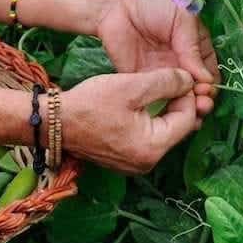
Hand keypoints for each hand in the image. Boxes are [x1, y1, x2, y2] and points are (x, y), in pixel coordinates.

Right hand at [61, 68, 197, 174]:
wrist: (53, 122)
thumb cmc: (90, 104)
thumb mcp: (131, 86)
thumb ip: (165, 82)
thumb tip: (189, 81)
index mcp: (152, 148)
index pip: (187, 119)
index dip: (186, 95)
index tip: (177, 77)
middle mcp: (148, 163)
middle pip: (177, 129)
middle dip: (176, 105)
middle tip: (168, 82)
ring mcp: (135, 165)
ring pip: (163, 134)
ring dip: (163, 112)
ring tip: (154, 90)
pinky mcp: (124, 161)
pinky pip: (147, 140)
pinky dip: (148, 122)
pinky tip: (139, 106)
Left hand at [96, 0, 220, 116]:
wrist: (115, 4)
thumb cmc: (152, 2)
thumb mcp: (182, 20)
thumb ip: (192, 49)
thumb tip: (206, 79)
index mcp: (193, 44)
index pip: (209, 69)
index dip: (212, 83)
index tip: (209, 91)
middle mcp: (179, 61)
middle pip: (195, 87)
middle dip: (202, 98)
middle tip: (202, 105)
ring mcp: (161, 71)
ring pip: (178, 95)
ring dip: (187, 105)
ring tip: (192, 111)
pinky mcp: (142, 79)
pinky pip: (156, 96)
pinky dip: (166, 106)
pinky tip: (173, 112)